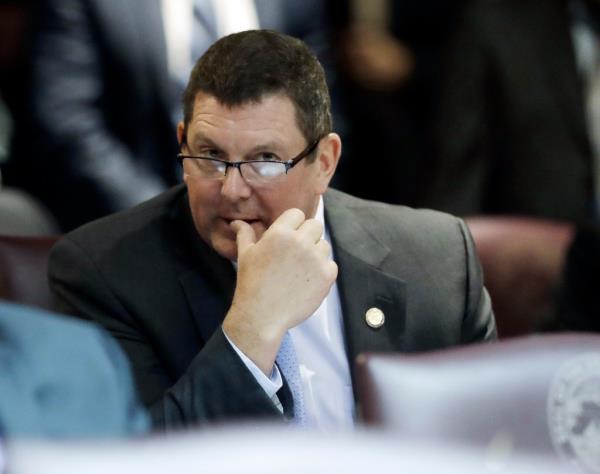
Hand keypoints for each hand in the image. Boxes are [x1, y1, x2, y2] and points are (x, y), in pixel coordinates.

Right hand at [222, 208, 337, 373]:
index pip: (297, 214)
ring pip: (324, 245)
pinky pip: (331, 264)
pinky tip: (307, 281)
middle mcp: (301, 242)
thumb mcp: (245, 255)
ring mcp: (316, 259)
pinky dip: (322, 271)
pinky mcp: (327, 276)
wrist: (261, 316)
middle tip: (296, 253)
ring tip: (300, 269)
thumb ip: (245, 234)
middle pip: (315, 225)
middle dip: (307, 235)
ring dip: (315, 253)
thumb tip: (236, 222)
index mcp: (280, 233)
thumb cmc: (251, 283)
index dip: (293, 225)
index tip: (287, 239)